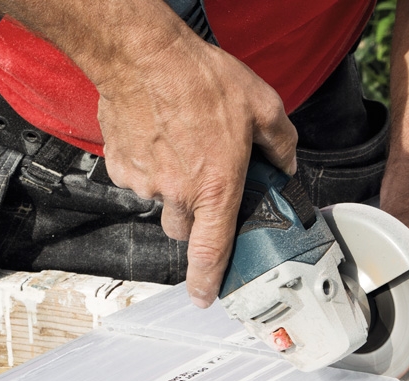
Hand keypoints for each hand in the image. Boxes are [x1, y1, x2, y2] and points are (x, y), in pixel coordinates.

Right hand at [95, 20, 297, 307]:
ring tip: (183, 145)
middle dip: (197, 215)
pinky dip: (150, 166)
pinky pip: (139, 179)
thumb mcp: (262, 106)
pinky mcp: (121, 167)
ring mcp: (146, 182)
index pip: (211, 251)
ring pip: (162, 202)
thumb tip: (287, 163)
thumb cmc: (199, 79)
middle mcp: (179, 192)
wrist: (141, 54)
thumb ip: (281, 144)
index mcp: (216, 187)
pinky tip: (160, 136)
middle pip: (185, 228)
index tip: (205, 297)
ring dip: (173, 185)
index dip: (208, 281)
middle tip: (205, 182)